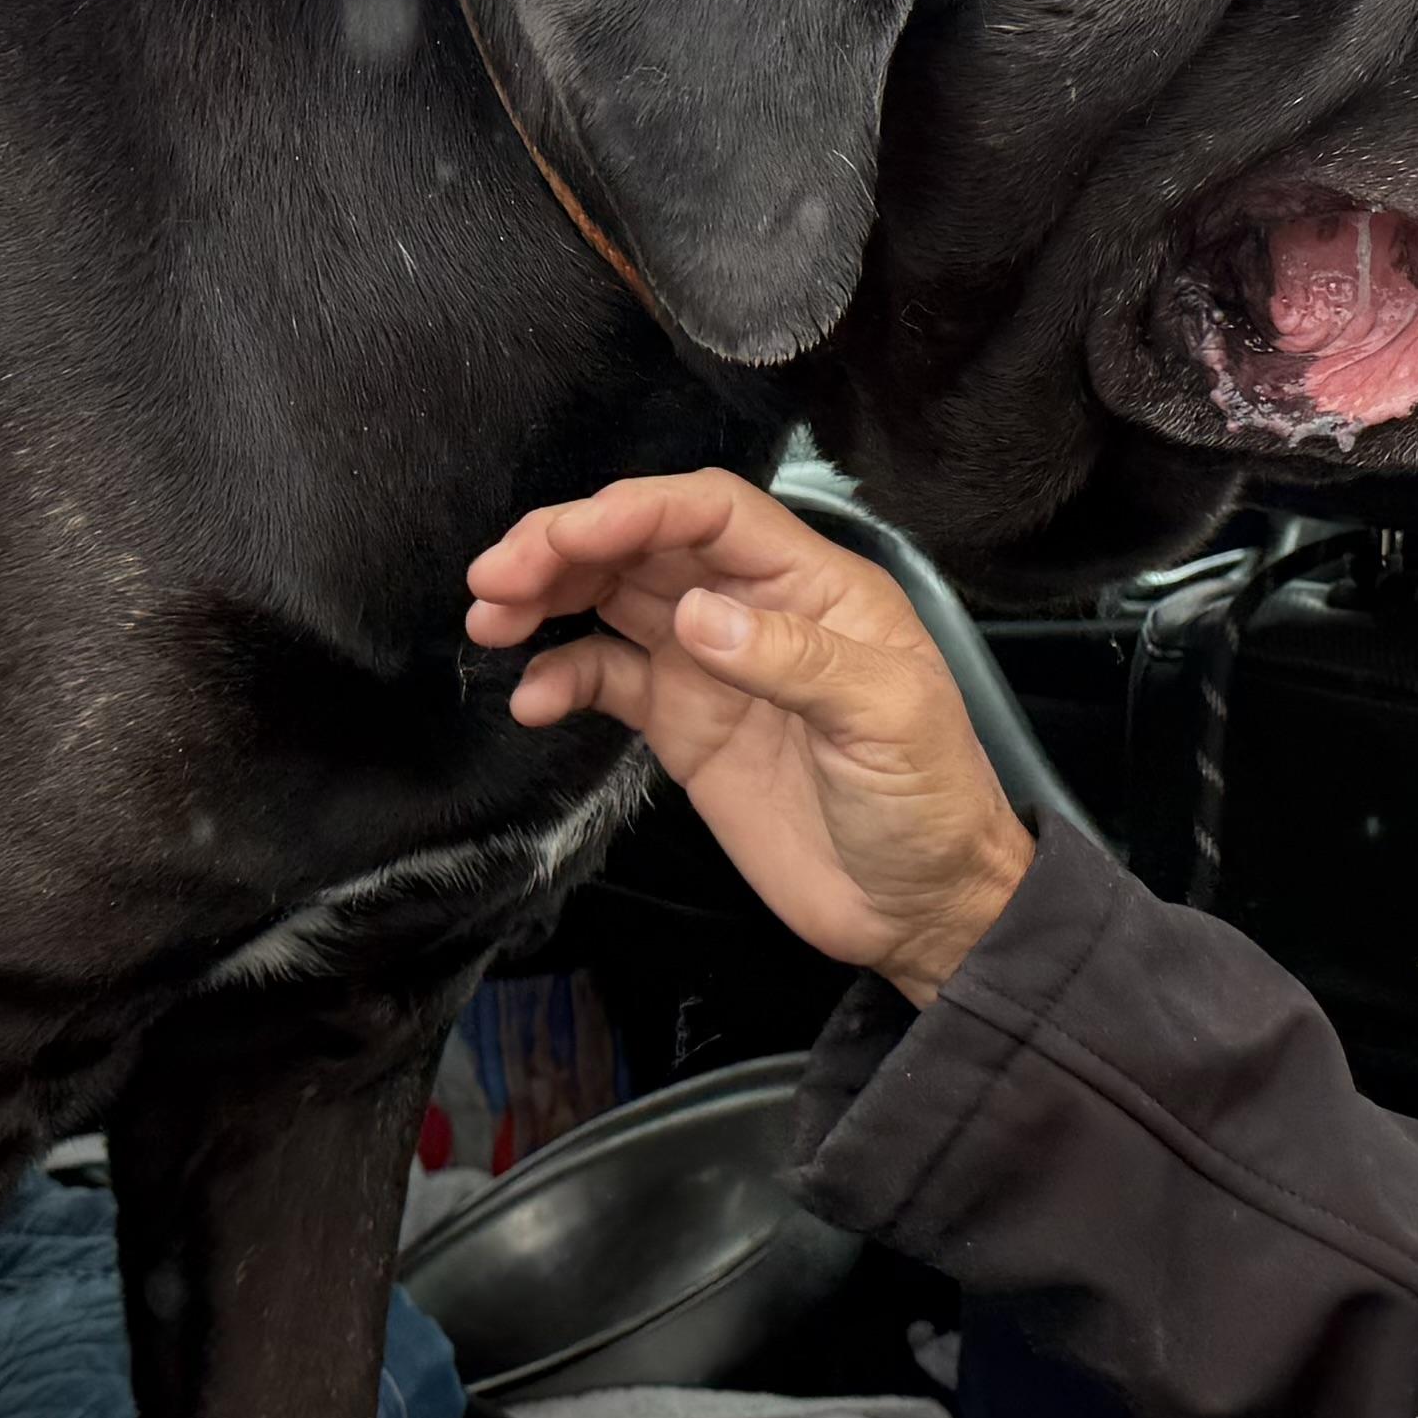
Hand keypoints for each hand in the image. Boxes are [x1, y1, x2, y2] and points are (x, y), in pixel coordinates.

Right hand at [467, 472, 1037, 1003]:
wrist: (919, 908)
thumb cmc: (930, 803)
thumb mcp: (889, 721)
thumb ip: (796, 661)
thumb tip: (698, 615)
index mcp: (815, 585)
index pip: (714, 513)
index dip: (637, 510)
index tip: (568, 535)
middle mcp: (754, 608)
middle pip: (646, 544)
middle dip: (567, 546)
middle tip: (496, 574)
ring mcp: (712, 665)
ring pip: (614, 600)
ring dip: (548, 597)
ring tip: (488, 619)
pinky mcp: (682, 724)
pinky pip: (607, 680)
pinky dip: (560, 678)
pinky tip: (530, 701)